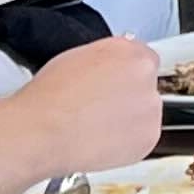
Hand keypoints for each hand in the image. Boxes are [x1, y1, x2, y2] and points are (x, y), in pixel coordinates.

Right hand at [17, 32, 162, 177]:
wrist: (43, 131)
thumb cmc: (48, 97)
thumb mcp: (74, 58)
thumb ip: (103, 58)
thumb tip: (108, 66)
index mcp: (128, 51)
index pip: (142, 57)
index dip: (124, 73)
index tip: (115, 83)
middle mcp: (145, 76)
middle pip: (145, 86)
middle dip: (127, 97)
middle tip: (99, 107)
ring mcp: (151, 108)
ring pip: (145, 113)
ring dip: (128, 120)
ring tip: (95, 126)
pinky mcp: (149, 137)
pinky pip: (141, 138)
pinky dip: (127, 142)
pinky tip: (100, 140)